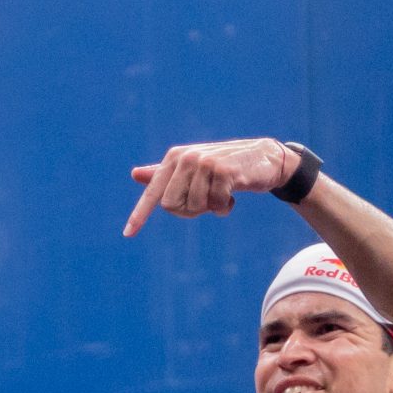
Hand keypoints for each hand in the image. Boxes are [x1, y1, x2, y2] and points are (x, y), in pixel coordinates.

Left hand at [124, 138, 299, 235]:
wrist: (264, 158)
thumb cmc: (222, 167)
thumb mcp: (191, 169)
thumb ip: (164, 173)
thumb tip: (135, 174)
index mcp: (174, 158)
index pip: (154, 193)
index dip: (140, 215)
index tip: (128, 234)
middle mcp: (186, 158)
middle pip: (171, 206)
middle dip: (188, 210)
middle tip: (205, 200)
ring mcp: (205, 163)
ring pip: (194, 207)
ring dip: (209, 207)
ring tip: (221, 193)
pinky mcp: (224, 171)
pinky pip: (215, 205)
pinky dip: (224, 206)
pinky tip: (233, 194)